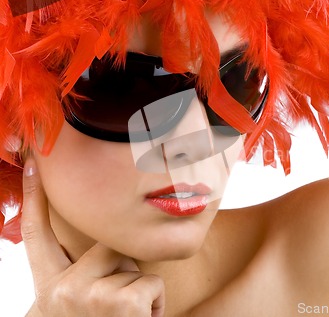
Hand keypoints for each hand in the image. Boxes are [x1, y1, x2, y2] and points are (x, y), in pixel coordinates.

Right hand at [21, 158, 164, 316]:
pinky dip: (156, 303)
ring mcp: (90, 296)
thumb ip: (81, 274)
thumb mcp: (75, 304)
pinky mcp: (120, 303)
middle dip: (121, 266)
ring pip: (133, 264)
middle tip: (116, 303)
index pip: (36, 235)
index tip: (33, 164)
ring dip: (139, 289)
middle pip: (107, 245)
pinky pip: (153, 282)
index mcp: (49, 289)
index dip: (34, 198)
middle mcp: (62, 290)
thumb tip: (112, 245)